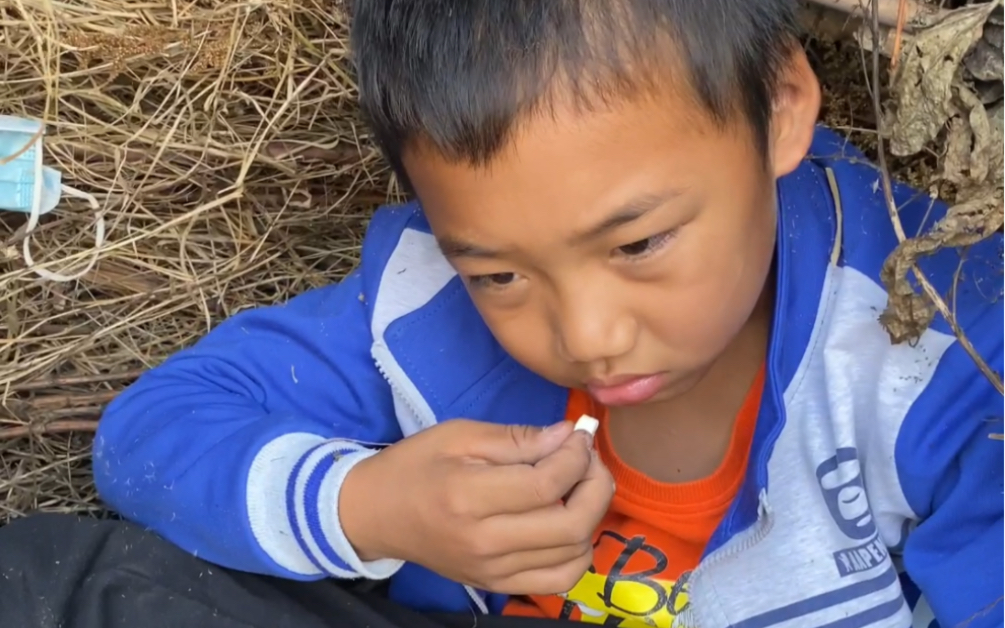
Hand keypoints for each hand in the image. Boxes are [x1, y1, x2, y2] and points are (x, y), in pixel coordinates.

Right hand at [340, 419, 613, 594]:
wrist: (374, 514)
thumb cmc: (414, 465)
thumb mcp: (459, 435)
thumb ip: (517, 438)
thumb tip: (569, 436)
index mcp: (469, 497)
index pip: (546, 484)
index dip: (576, 457)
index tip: (578, 435)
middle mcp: (485, 542)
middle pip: (570, 524)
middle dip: (596, 485)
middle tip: (588, 459)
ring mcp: (493, 570)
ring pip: (573, 554)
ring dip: (592, 516)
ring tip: (580, 486)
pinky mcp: (497, 586)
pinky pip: (559, 581)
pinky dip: (578, 553)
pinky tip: (569, 523)